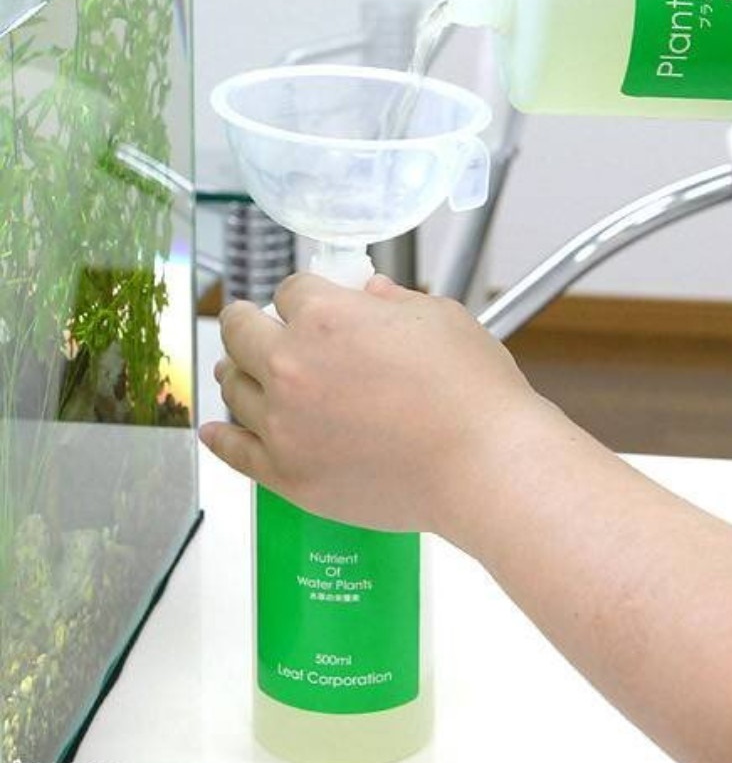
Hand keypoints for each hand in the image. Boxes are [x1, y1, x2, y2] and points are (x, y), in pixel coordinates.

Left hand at [199, 274, 543, 536]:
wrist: (483, 466)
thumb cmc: (471, 388)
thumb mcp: (438, 318)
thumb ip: (391, 301)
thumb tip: (367, 296)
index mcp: (324, 316)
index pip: (290, 290)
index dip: (302, 294)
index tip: (308, 302)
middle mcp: (290, 366)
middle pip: (242, 333)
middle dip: (249, 323)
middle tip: (253, 326)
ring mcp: (283, 424)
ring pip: (234, 387)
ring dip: (236, 372)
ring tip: (240, 372)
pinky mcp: (288, 475)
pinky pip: (235, 452)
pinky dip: (220, 437)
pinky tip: (215, 429)